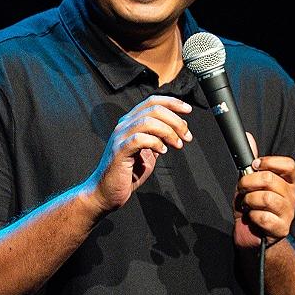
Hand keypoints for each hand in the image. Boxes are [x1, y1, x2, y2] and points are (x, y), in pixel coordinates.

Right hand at [84, 95, 192, 212]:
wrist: (106, 193)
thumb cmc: (128, 174)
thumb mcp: (150, 153)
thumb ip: (161, 138)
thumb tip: (180, 126)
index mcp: (131, 122)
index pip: (152, 101)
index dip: (172, 102)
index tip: (188, 110)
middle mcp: (124, 125)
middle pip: (153, 109)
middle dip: (176, 120)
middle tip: (187, 136)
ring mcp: (120, 137)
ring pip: (148, 121)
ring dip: (168, 132)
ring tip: (178, 145)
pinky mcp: (119, 150)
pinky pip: (139, 139)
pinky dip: (155, 142)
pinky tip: (163, 151)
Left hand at [233, 133, 294, 248]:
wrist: (251, 235)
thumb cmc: (251, 207)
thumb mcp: (249, 182)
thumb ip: (250, 162)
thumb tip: (248, 137)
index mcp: (286, 182)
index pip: (288, 165)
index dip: (269, 162)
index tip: (254, 166)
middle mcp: (291, 196)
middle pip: (271, 180)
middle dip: (248, 182)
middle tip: (242, 189)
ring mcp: (288, 213)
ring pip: (267, 198)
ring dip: (249, 201)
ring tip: (247, 205)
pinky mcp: (282, 228)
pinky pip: (263, 217)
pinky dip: (252, 217)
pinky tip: (252, 218)